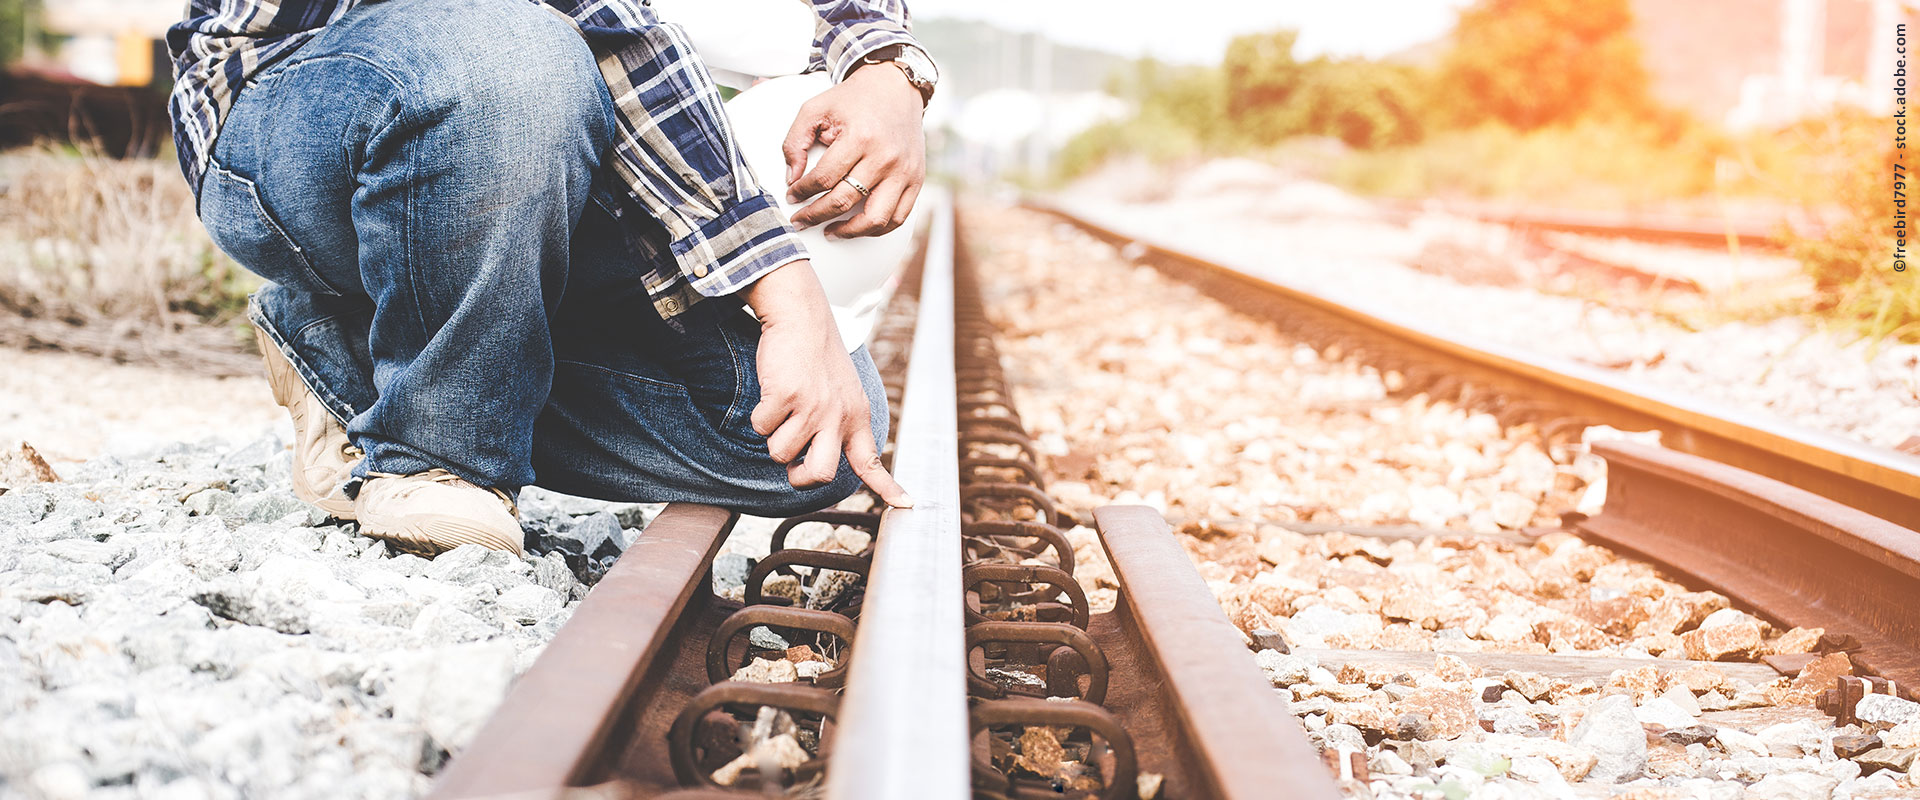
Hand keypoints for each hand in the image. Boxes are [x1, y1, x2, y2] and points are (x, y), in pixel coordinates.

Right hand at [744, 260, 912, 506]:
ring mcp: (811, 407)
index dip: (888, 488)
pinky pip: (761, 427)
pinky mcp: (785, 397)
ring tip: (783, 410)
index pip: (873, 461)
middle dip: (801, 478)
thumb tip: (817, 463)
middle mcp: (837, 416)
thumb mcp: (844, 391)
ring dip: (774, 437)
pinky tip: (772, 392)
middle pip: (820, 475)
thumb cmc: (817, 357)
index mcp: (856, 417)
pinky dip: (759, 415)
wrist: (803, 318)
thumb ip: (839, 424)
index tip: (906, 506)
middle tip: (795, 468)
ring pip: (781, 453)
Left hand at [782, 61, 925, 237]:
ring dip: (849, 232)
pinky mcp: (916, 179)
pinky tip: (859, 228)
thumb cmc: (854, 99)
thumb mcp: (816, 108)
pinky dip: (878, 229)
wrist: (896, 88)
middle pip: (845, 201)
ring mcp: (904, 172)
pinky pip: (898, 217)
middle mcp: (885, 157)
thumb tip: (791, 177)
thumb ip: (795, 140)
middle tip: (800, 220)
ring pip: (875, 219)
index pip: (824, 178)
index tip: (792, 196)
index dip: (802, 192)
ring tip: (830, 232)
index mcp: (860, 137)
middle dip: (816, 216)